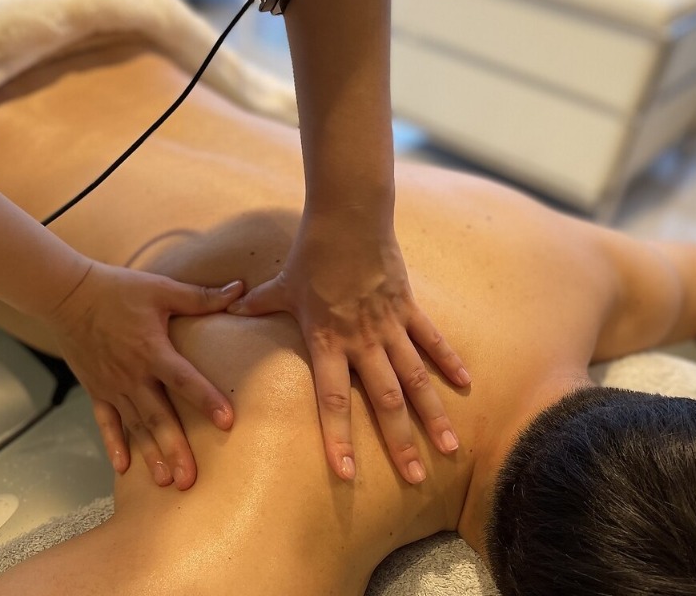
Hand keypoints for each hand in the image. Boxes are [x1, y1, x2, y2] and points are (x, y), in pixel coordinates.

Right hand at [48, 261, 243, 489]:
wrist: (68, 294)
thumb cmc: (118, 289)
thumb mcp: (162, 289)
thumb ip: (201, 297)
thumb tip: (240, 289)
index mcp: (152, 350)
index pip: (184, 379)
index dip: (206, 399)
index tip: (227, 421)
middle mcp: (133, 375)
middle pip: (158, 417)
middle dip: (175, 449)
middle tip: (190, 479)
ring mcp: (112, 386)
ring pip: (135, 426)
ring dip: (150, 454)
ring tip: (166, 482)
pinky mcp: (96, 389)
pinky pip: (105, 422)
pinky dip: (113, 444)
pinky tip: (123, 468)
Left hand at [228, 210, 469, 483]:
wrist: (347, 218)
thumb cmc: (311, 252)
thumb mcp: (281, 283)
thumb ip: (258, 303)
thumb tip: (229, 308)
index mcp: (327, 341)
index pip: (331, 399)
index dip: (338, 437)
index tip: (346, 472)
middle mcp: (361, 341)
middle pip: (383, 400)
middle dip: (399, 441)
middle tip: (414, 478)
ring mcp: (389, 325)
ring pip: (415, 378)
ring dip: (432, 414)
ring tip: (450, 447)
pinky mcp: (408, 307)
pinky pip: (432, 339)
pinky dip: (449, 361)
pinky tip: (466, 385)